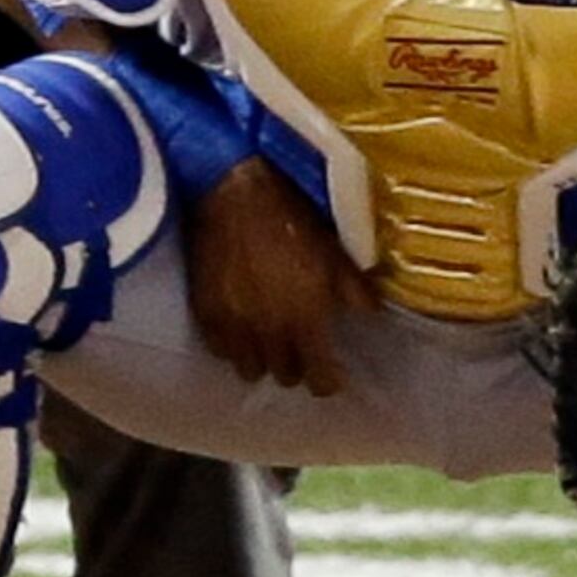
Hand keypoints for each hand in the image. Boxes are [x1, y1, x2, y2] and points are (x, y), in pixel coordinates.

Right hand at [184, 155, 374, 393]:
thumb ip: (354, 290)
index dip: (327, 382)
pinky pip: (219, 350)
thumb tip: (371, 315)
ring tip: (267, 341)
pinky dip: (232, 346)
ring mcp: (233, 326)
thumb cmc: (291, 219)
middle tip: (300, 349)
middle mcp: (269, 332)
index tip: (331, 378)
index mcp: (305, 318)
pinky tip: (239, 328)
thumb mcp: (334, 251)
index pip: (318, 377)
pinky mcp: (205, 314)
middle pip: (284, 376)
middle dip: (296, 367)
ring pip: (249, 369)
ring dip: (262, 359)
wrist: (234, 194)